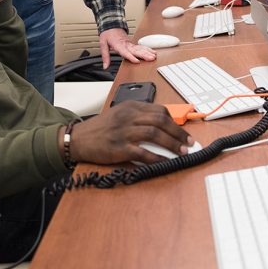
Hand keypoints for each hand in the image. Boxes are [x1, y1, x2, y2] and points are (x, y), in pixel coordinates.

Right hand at [66, 100, 192, 164]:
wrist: (78, 139)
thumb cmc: (100, 129)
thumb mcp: (119, 114)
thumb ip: (138, 117)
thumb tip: (162, 128)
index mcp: (130, 106)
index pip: (159, 110)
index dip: (174, 122)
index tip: (183, 132)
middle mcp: (128, 116)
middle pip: (160, 120)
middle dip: (178, 132)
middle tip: (189, 142)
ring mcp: (124, 132)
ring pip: (154, 134)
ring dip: (172, 144)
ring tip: (182, 151)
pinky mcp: (119, 148)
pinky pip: (142, 152)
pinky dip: (156, 157)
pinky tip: (164, 161)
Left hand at [99, 28, 155, 67]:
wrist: (111, 25)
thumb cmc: (107, 34)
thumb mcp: (103, 44)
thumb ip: (105, 56)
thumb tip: (105, 66)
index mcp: (118, 45)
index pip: (125, 52)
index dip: (131, 57)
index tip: (137, 61)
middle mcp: (126, 44)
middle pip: (136, 51)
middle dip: (144, 55)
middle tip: (151, 58)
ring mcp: (130, 44)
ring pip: (140, 48)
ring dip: (148, 52)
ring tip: (154, 56)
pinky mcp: (132, 44)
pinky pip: (141, 47)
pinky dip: (148, 49)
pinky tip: (153, 52)